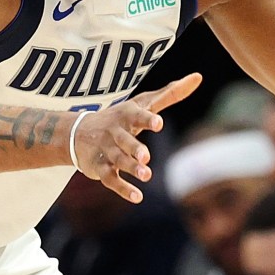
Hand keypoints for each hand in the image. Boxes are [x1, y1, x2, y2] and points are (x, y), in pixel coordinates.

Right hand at [72, 72, 200, 203]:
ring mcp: (106, 151)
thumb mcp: (143, 103)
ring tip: (146, 175)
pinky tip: (137, 197)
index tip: (159, 123)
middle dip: (133, 148)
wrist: (77, 133)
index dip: (147, 119)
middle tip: (146, 156)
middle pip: (124, 140)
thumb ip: (170, 93)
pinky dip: (123, 188)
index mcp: (126, 115)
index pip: (137, 115)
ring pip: (118, 160)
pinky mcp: (100, 168)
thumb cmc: (119, 117)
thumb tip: (198, 77)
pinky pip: (111, 179)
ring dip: (130, 168)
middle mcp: (114, 132)